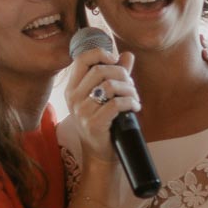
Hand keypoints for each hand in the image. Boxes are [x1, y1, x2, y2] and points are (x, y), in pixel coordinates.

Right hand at [62, 44, 139, 165]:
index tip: (115, 60)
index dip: (100, 54)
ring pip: (110, 86)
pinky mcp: (93, 124)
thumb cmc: (104, 122)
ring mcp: (81, 112)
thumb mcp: (106, 96)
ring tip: (135, 97)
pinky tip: (135, 107)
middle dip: (122, 74)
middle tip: (131, 85)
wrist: (100, 153)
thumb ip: (116, 74)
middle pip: (100, 70)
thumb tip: (128, 54)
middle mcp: (73, 98)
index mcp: (72, 88)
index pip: (81, 59)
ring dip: (129, 89)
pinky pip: (116, 104)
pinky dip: (131, 102)